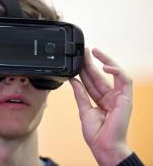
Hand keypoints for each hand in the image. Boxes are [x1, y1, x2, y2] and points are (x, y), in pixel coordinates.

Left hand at [69, 48, 132, 165]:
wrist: (103, 146)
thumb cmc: (95, 133)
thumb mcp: (84, 110)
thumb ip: (80, 94)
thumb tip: (73, 80)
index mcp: (101, 100)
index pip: (92, 81)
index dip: (85, 71)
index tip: (78, 61)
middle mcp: (111, 97)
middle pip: (100, 76)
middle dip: (91, 63)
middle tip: (84, 51)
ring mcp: (119, 97)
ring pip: (113, 74)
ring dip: (103, 61)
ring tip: (93, 52)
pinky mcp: (126, 98)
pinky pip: (124, 80)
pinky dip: (116, 71)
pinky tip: (104, 65)